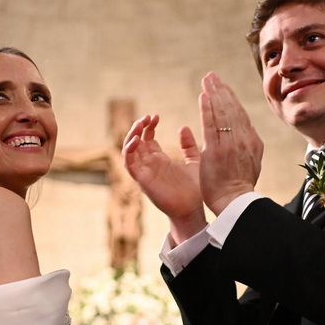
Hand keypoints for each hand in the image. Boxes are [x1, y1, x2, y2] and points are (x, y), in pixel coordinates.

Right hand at [122, 114, 207, 242]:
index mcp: (160, 160)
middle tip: (147, 117)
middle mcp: (150, 165)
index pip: (147, 138)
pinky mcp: (142, 180)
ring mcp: (144, 172)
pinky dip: (129, 151)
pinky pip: (129, 164)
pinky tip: (136, 139)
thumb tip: (183, 127)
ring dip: (131, 136)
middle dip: (138, 127)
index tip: (156, 116)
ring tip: (139, 124)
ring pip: (129, 150)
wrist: (193, 209)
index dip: (149, 126)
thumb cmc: (195, 190)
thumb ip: (188, 145)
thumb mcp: (194, 161)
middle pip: (136, 141)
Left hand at [198, 73, 263, 214]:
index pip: (240, 115)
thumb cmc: (239, 187)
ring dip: (214, 94)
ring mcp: (230, 144)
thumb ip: (249, 145)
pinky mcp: (216, 151)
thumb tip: (249, 128)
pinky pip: (212, 125)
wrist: (236, 203)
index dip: (230, 99)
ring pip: (222, 113)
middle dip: (222, 90)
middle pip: (231, 109)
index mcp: (251, 142)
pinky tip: (203, 96)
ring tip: (207, 80)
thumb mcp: (251, 162)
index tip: (222, 87)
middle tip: (212, 76)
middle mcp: (243, 140)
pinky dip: (208, 109)